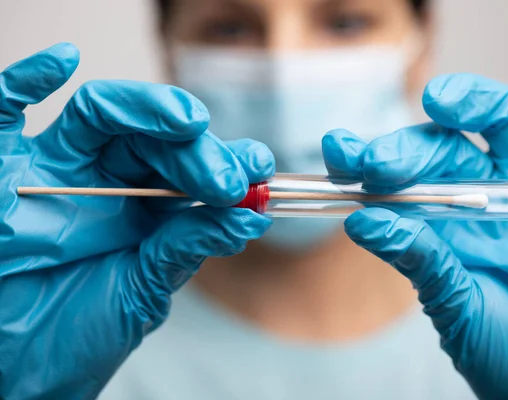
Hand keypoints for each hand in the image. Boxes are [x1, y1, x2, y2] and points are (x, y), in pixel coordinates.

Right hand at [0, 44, 273, 398]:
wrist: (20, 368)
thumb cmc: (81, 332)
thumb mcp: (144, 289)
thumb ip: (187, 247)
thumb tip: (249, 216)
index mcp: (146, 207)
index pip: (190, 165)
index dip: (225, 161)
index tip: (258, 170)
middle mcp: (106, 180)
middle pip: (154, 136)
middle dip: (196, 146)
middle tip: (227, 173)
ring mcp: (57, 169)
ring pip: (103, 115)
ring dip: (147, 110)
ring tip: (188, 121)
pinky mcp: (4, 167)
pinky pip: (5, 111)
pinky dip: (27, 79)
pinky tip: (61, 61)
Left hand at [323, 74, 507, 398]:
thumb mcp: (459, 309)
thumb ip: (420, 263)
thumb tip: (361, 222)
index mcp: (450, 223)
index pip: (402, 178)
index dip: (367, 160)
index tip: (338, 151)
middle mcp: (491, 195)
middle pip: (446, 144)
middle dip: (410, 147)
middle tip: (380, 161)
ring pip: (507, 119)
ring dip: (474, 102)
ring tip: (442, 101)